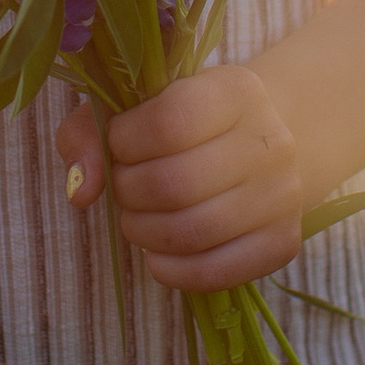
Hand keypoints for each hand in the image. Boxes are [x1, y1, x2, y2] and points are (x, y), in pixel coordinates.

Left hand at [56, 64, 304, 291]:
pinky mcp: (283, 242)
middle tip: (124, 186)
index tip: (119, 143)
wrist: (258, 145)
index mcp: (236, 91)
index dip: (125, 142)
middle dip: (128, 192)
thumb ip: (91, 132)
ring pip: (192, 232)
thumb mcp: (138, 105)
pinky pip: (214, 273)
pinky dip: (170, 270)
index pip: (169, 123)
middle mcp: (271, 140)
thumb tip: (81, 192)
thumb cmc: (186, 122)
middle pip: (175, 183)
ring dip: (143, 232)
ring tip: (137, 217)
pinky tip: (156, 254)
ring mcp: (283, 195)